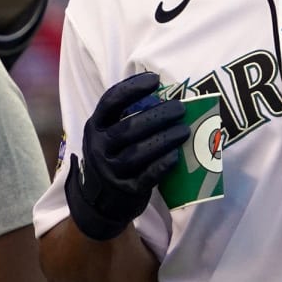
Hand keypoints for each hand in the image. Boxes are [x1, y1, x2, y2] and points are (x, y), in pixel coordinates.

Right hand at [64, 72, 188, 240]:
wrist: (100, 201)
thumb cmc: (112, 157)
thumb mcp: (108, 135)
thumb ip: (126, 117)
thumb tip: (164, 96)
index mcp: (95, 127)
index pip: (110, 102)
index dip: (132, 88)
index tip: (155, 80)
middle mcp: (99, 148)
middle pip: (129, 127)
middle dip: (158, 116)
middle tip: (180, 108)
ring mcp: (111, 171)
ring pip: (139, 152)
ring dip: (165, 139)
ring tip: (185, 130)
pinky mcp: (126, 190)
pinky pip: (146, 176)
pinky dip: (162, 165)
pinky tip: (176, 155)